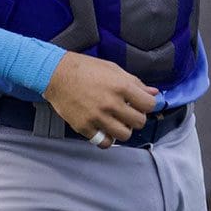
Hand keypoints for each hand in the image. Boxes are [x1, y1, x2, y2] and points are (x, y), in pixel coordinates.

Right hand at [42, 51, 158, 147]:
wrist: (56, 74)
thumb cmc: (85, 68)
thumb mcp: (113, 69)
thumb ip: (135, 83)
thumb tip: (154, 93)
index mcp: (121, 87)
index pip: (149, 105)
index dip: (147, 105)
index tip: (141, 104)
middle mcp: (111, 103)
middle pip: (139, 122)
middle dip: (136, 118)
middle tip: (128, 113)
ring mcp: (97, 117)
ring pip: (124, 135)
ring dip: (124, 130)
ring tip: (117, 122)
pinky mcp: (84, 127)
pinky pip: (104, 142)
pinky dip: (107, 139)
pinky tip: (104, 129)